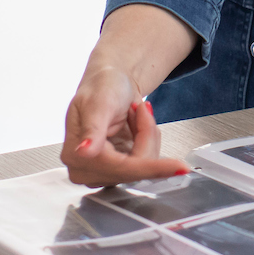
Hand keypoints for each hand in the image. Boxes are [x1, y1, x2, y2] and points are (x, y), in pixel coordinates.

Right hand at [62, 69, 185, 184]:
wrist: (112, 82)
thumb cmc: (102, 86)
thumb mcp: (98, 102)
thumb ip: (92, 129)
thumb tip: (84, 152)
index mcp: (76, 156)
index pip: (120, 169)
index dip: (150, 168)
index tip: (178, 167)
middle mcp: (86, 169)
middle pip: (135, 169)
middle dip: (145, 136)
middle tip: (140, 109)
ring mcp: (103, 172)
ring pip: (144, 166)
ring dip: (147, 135)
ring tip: (135, 113)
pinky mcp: (119, 170)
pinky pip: (147, 162)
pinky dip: (147, 139)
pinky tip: (136, 124)